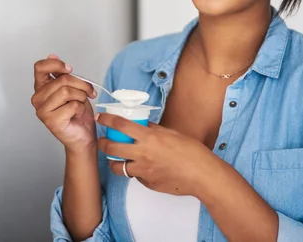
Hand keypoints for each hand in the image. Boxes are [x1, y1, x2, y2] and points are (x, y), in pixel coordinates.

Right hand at [32, 54, 97, 152]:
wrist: (83, 136)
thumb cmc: (77, 113)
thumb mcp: (73, 88)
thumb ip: (62, 74)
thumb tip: (52, 55)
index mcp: (41, 88)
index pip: (40, 67)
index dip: (57, 64)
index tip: (70, 69)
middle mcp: (38, 98)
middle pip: (62, 80)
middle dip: (81, 85)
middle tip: (88, 93)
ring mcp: (42, 110)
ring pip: (67, 91)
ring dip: (81, 97)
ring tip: (81, 104)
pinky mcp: (51, 121)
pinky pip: (72, 105)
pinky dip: (81, 108)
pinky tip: (77, 115)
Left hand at [96, 113, 214, 195]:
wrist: (202, 175)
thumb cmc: (192, 152)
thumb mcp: (172, 134)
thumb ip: (154, 130)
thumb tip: (143, 126)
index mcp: (149, 138)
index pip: (120, 125)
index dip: (107, 120)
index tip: (100, 117)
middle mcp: (142, 154)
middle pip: (111, 148)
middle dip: (103, 143)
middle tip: (103, 141)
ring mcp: (143, 171)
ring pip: (118, 167)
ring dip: (114, 162)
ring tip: (118, 158)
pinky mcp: (147, 184)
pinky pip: (136, 177)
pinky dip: (136, 172)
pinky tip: (144, 168)